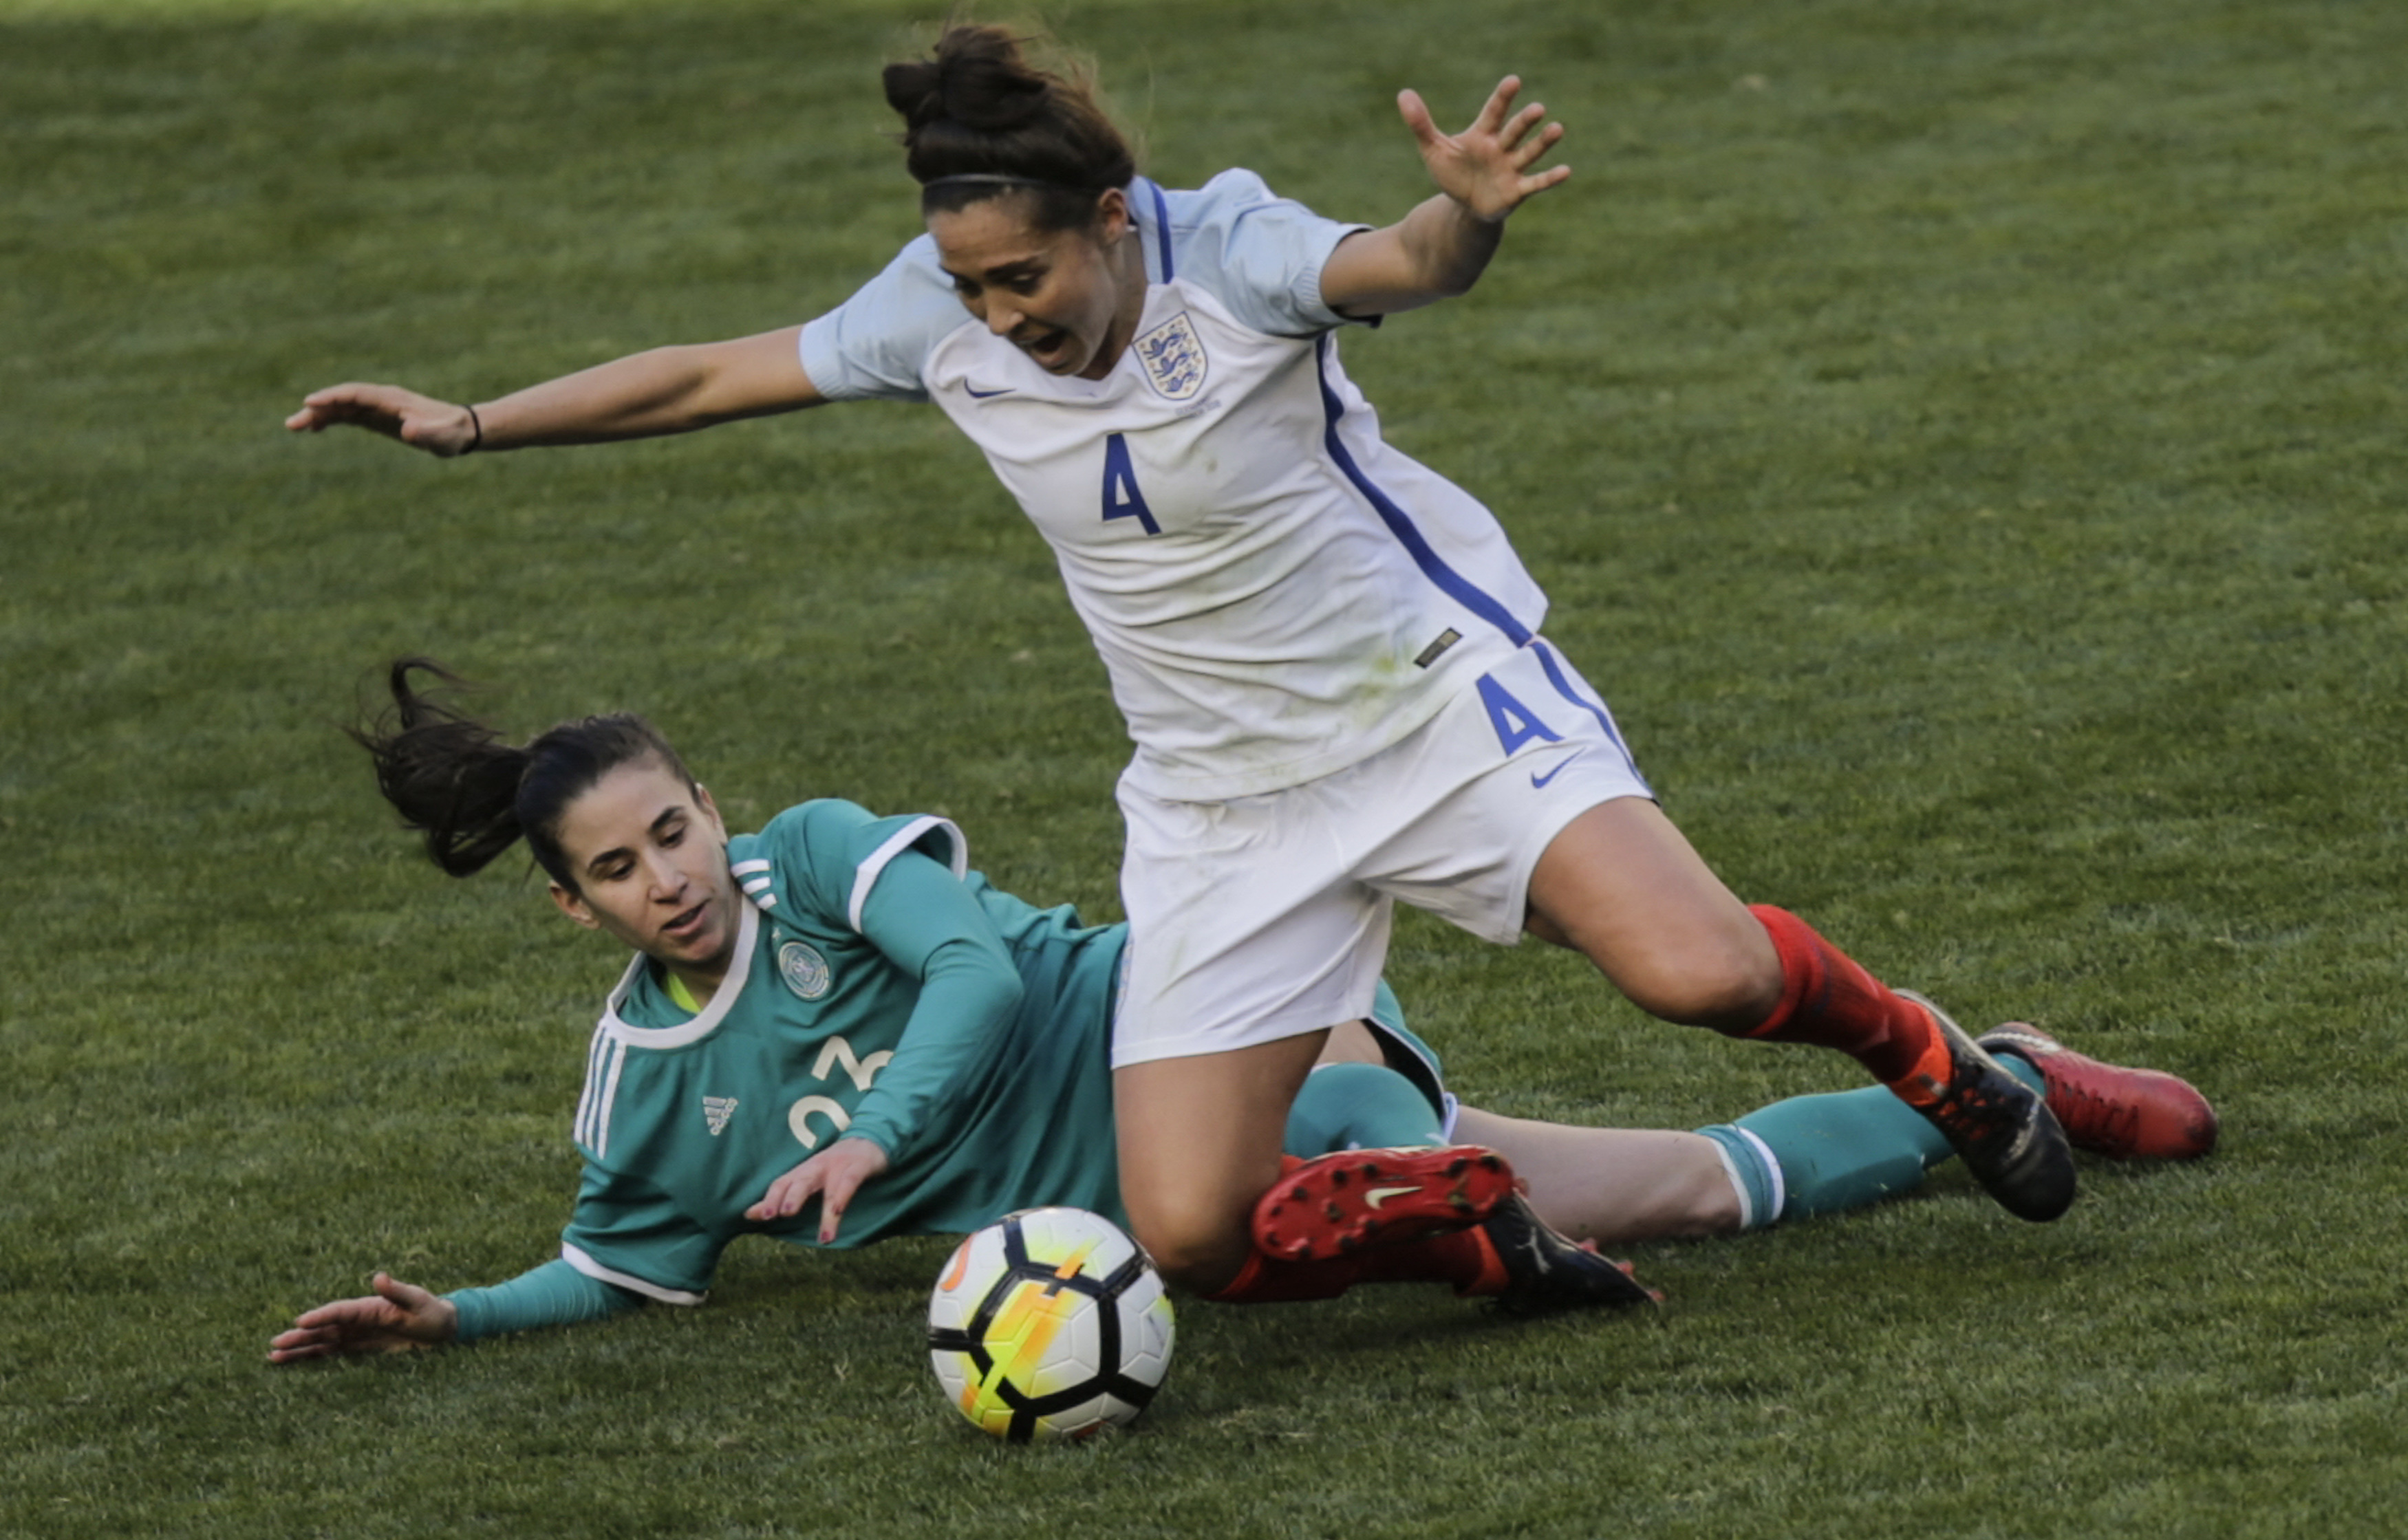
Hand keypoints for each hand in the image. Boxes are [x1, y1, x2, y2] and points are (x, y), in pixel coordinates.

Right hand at [268, 1272, 458, 1361]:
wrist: (442, 1330)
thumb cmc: (432, 1312)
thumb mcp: (417, 1301)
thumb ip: (397, 1291)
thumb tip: (379, 1276)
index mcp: (369, 1306)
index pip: (340, 1311)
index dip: (321, 1316)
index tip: (300, 1321)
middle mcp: (358, 1319)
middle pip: (324, 1327)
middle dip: (300, 1335)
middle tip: (275, 1344)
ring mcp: (357, 1333)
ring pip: (322, 1341)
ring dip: (300, 1347)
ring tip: (274, 1356)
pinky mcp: (359, 1347)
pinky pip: (332, 1352)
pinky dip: (314, 1356)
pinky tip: (295, 1362)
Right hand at [285, 382, 480, 456]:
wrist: (462, 430)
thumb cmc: (453, 434)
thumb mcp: (443, 438)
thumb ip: (427, 434)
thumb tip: (409, 430)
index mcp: (393, 400)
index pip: (357, 394)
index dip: (333, 397)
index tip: (310, 403)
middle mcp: (382, 400)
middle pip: (343, 399)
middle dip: (317, 408)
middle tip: (292, 424)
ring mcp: (378, 408)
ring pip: (342, 407)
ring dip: (319, 415)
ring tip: (295, 427)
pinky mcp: (377, 418)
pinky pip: (348, 415)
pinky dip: (330, 419)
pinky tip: (315, 429)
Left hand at [745, 1137, 891, 1242]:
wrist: (869, 1139)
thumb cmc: (834, 1166)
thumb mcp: (808, 1179)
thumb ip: (782, 1197)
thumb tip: (748, 1214)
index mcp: (803, 1171)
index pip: (781, 1183)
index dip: (768, 1199)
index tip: (752, 1216)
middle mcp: (817, 1167)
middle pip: (799, 1181)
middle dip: (786, 1198)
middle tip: (773, 1215)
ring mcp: (839, 1166)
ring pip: (829, 1188)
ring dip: (824, 1212)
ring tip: (822, 1238)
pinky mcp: (859, 1166)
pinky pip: (850, 1182)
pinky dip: (844, 1197)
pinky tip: (839, 1212)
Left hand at [1397, 75, 1568, 223]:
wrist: (1463, 207)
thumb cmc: (1453, 173)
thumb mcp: (1433, 149)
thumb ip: (1420, 123)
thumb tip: (1403, 94)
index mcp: (1482, 135)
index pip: (1493, 112)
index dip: (1503, 98)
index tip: (1513, 81)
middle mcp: (1501, 148)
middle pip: (1514, 131)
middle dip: (1525, 121)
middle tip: (1538, 108)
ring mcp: (1511, 168)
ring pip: (1529, 152)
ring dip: (1543, 142)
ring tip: (1558, 128)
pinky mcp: (1517, 190)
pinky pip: (1536, 183)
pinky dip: (1550, 178)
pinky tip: (1566, 170)